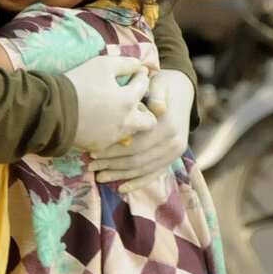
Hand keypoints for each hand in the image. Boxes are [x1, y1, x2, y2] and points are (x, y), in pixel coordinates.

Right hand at [65, 56, 155, 152]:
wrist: (52, 109)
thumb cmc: (78, 83)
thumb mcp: (103, 65)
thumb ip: (125, 63)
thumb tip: (138, 64)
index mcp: (128, 100)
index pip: (144, 86)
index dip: (141, 76)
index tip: (137, 73)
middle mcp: (126, 122)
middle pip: (149, 121)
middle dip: (146, 110)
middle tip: (134, 102)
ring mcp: (113, 137)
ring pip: (132, 132)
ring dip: (129, 121)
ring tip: (117, 111)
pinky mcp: (100, 146)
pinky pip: (113, 140)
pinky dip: (111, 131)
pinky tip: (102, 122)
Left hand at [90, 70, 193, 191]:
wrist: (182, 91)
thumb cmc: (162, 85)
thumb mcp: (158, 84)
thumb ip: (155, 95)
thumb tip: (157, 109)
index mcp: (168, 126)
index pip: (136, 144)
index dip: (113, 150)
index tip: (92, 151)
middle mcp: (174, 142)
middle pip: (137, 159)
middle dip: (112, 164)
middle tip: (90, 165)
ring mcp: (175, 152)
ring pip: (143, 169)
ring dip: (120, 174)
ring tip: (99, 176)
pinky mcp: (173, 158)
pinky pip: (154, 174)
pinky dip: (138, 182)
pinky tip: (121, 188)